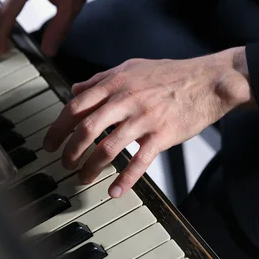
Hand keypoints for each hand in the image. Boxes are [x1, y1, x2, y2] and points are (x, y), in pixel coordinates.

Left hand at [43, 47, 255, 197]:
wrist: (207, 80)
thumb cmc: (171, 73)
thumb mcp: (132, 67)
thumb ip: (101, 78)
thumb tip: (76, 89)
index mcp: (116, 83)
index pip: (77, 106)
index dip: (58, 126)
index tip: (50, 141)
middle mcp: (126, 100)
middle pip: (86, 128)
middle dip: (70, 150)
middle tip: (63, 163)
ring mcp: (144, 118)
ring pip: (108, 147)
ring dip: (90, 166)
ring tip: (82, 177)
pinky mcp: (162, 135)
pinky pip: (140, 161)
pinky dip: (125, 179)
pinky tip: (115, 191)